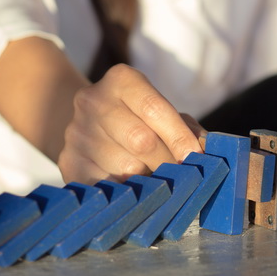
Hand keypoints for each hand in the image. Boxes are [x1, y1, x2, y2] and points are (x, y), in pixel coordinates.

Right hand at [57, 64, 204, 184]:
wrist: (90, 125)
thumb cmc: (141, 121)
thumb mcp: (165, 114)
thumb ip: (189, 130)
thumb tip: (208, 153)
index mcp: (122, 80)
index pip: (154, 108)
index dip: (179, 136)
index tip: (196, 158)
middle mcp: (93, 101)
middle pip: (140, 140)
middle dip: (167, 162)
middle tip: (181, 177)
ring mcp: (77, 132)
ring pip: (124, 168)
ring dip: (149, 182)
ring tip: (157, 182)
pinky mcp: (68, 162)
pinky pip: (105, 187)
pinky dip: (127, 195)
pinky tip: (136, 194)